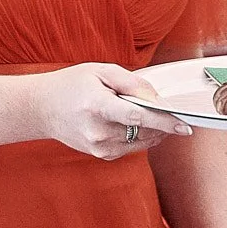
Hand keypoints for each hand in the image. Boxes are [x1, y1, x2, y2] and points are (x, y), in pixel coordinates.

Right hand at [31, 63, 189, 159]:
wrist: (42, 109)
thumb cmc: (71, 86)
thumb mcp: (100, 72)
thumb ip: (132, 83)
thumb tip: (157, 98)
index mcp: (96, 105)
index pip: (137, 117)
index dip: (163, 121)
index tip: (184, 125)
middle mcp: (97, 130)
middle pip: (143, 131)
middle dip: (161, 123)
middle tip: (167, 110)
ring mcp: (98, 146)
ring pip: (141, 142)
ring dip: (153, 131)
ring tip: (147, 114)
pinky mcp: (101, 155)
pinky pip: (132, 147)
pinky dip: (140, 137)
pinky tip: (132, 124)